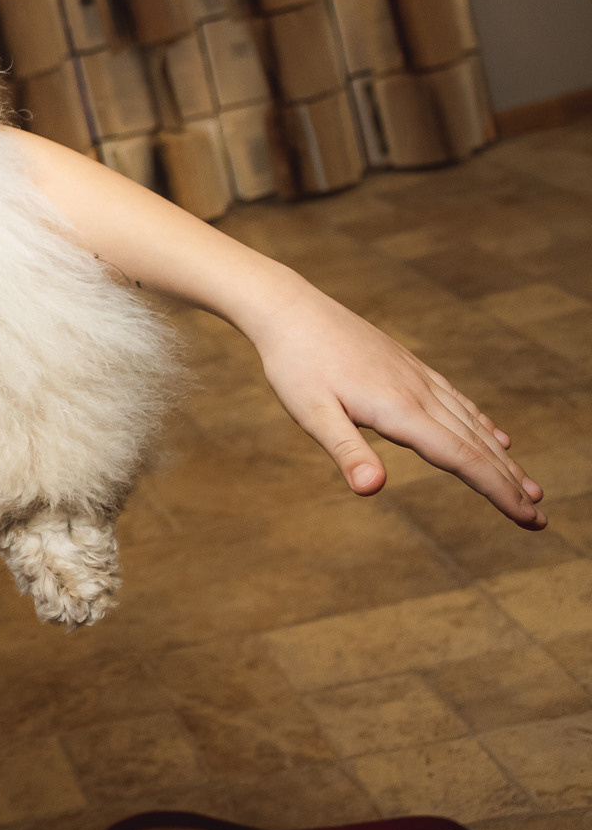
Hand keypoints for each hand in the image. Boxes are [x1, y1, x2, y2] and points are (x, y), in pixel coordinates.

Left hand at [242, 279, 545, 528]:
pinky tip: (494, 435)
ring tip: (528, 486)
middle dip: (509, 483)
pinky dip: (480, 424)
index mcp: (400, 410)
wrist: (291, 308)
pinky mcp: (408, 366)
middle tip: (539, 520)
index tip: (528, 520)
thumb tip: (371, 490)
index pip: (461, 459)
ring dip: (501, 458)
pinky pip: (455, 401)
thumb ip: (345, 450)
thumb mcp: (310, 412)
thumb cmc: (294, 365)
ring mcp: (416, 377)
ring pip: (470, 423)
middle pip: (475, 445)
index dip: (498, 491)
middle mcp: (419, 393)